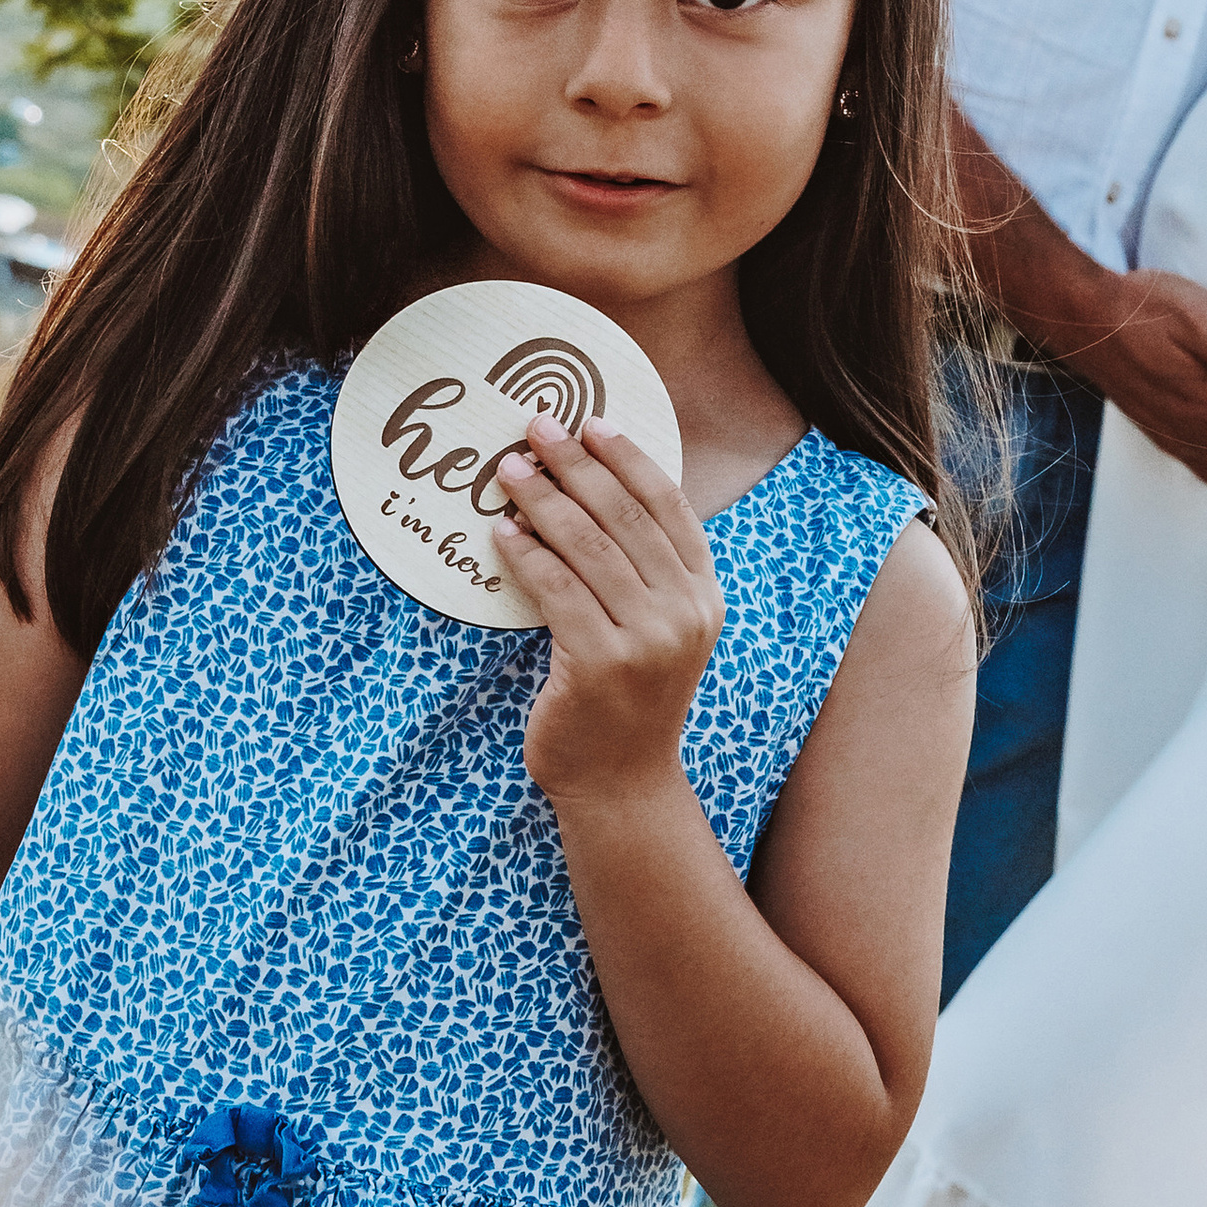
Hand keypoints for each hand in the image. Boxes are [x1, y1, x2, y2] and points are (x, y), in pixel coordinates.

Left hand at [493, 417, 725, 807]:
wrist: (622, 784)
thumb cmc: (629, 697)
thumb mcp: (658, 628)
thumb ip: (643, 569)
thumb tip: (592, 488)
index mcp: (704, 594)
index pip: (669, 506)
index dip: (630, 458)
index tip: (591, 422)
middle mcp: (684, 612)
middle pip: (624, 516)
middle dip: (576, 464)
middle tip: (536, 426)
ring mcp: (646, 640)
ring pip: (587, 546)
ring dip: (543, 500)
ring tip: (509, 471)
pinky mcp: (599, 664)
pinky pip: (556, 589)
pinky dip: (526, 553)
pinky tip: (502, 533)